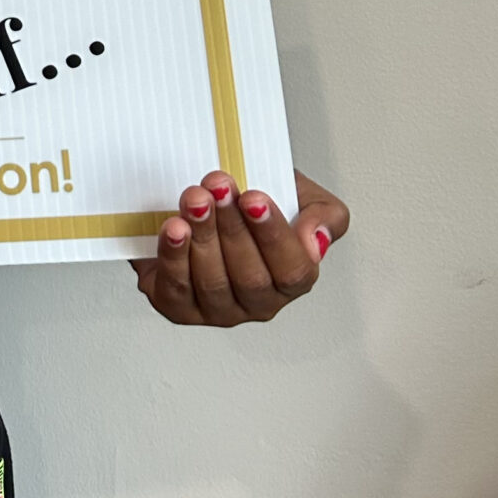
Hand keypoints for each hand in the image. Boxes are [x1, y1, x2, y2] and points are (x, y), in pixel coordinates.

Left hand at [132, 169, 348, 326]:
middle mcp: (258, 303)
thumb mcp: (302, 196)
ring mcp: (218, 310)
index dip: (272, 234)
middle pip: (250, 277)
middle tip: (218, 187)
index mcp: (293, 280)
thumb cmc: (254, 202)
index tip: (254, 198)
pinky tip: (174, 228)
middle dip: (232, 227)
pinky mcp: (179, 307)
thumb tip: (316, 241)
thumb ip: (325, 216)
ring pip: (213, 283)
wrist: (208, 200)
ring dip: (202, 236)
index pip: (292, 270)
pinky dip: (173, 257)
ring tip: (195, 199)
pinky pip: (176, 290)